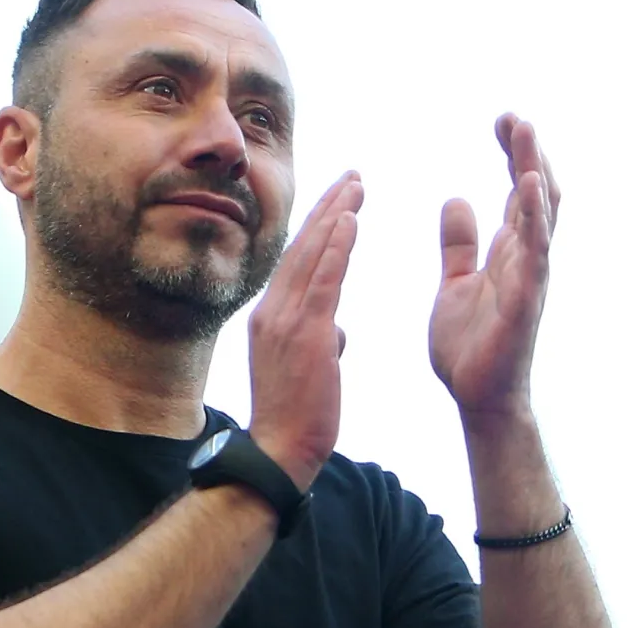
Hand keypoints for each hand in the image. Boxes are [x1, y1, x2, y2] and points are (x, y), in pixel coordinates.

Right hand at [247, 173, 362, 490]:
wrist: (280, 451)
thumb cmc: (295, 418)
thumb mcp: (304, 370)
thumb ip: (320, 342)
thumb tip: (336, 332)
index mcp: (271, 317)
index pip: (296, 261)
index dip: (319, 227)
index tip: (338, 200)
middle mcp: (273, 310)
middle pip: (303, 247)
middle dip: (329, 207)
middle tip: (353, 176)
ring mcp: (286, 320)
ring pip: (313, 254)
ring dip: (337, 214)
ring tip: (357, 184)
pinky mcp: (306, 333)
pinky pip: (324, 279)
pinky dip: (336, 246)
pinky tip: (350, 219)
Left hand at [430, 114, 559, 417]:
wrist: (476, 397)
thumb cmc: (471, 346)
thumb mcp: (456, 282)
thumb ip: (459, 244)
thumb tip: (457, 199)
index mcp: (510, 252)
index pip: (518, 191)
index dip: (513, 154)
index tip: (502, 120)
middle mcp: (527, 258)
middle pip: (536, 193)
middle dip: (527, 152)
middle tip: (514, 116)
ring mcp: (530, 277)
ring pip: (541, 214)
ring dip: (534, 171)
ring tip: (525, 133)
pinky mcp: (525, 300)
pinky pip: (535, 252)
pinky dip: (535, 218)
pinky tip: (528, 186)